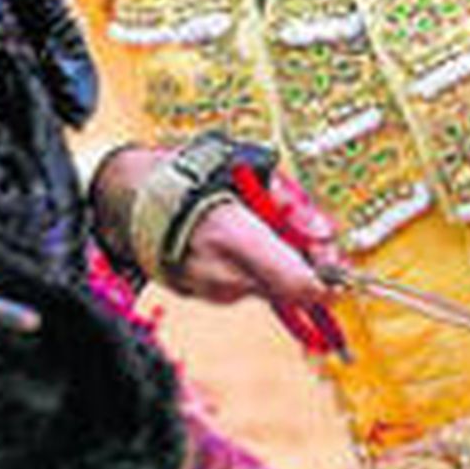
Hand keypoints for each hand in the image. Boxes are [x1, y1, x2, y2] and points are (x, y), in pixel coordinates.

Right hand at [90, 146, 335, 306]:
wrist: (130, 194)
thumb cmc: (189, 176)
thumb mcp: (250, 172)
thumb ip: (293, 205)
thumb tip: (324, 233)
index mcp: (235, 235)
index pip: (299, 283)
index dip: (327, 283)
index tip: (340, 276)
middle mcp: (221, 272)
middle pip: (288, 291)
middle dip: (303, 270)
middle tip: (307, 245)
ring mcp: (208, 290)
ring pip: (266, 290)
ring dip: (274, 268)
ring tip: (259, 234)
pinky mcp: (199, 296)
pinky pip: (241, 289)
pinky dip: (248, 271)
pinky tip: (235, 246)